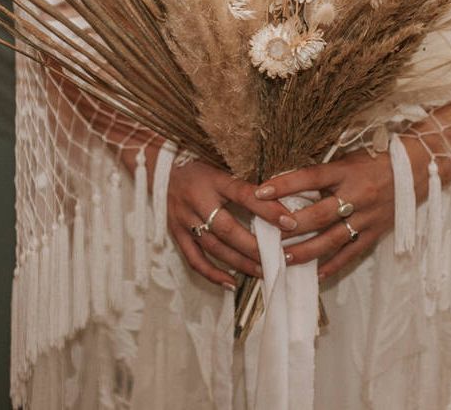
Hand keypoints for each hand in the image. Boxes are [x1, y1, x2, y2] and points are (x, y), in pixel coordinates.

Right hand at [168, 160, 298, 288]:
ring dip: (240, 262)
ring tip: (264, 271)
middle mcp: (197, 200)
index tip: (289, 222)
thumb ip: (244, 184)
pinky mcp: (175, 233)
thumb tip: (278, 200)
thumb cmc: (199, 166)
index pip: (243, 194)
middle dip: (255, 246)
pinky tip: (232, 284)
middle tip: (280, 257)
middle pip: (227, 228)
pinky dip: (213, 274)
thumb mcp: (222, 166)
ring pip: (214, 247)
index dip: (266, 208)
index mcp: (212, 179)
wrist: (161, 167)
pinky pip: (194, 259)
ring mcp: (184, 219)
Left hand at [253, 149, 395, 280]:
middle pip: (320, 214)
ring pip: (333, 239)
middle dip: (292, 226)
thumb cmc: (374, 160)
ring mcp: (367, 217)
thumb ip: (322, 175)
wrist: (415, 169)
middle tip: (268, 234)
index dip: (284, 185)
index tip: (259, 192)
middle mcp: (356, 195)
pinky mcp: (375, 234)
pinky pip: (351, 253)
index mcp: (346, 172)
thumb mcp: (346, 159)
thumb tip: (289, 187)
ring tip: (285, 258)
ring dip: (307, 250)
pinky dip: (333, 265)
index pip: (310, 178)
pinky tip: (316, 274)